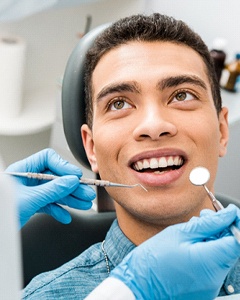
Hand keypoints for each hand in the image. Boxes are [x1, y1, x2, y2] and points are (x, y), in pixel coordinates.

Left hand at [6, 148, 95, 227]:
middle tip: (86, 193)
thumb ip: (52, 190)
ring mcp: (30, 192)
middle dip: (72, 187)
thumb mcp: (30, 199)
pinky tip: (65, 216)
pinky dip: (58, 210)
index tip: (76, 176)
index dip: (63, 166)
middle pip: (55, 177)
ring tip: (83, 204)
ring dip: (70, 199)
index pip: (48, 159)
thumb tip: (71, 181)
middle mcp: (28, 179)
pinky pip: (48, 204)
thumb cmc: (2, 212)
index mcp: (24, 170)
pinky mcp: (31, 204)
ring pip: (54, 192)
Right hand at [110, 205, 239, 299]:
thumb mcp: (179, 233)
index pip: (237, 241)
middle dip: (221, 228)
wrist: (138, 286)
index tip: (228, 213)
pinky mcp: (204, 289)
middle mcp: (214, 279)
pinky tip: (191, 243)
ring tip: (193, 229)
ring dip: (212, 239)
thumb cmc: (153, 260)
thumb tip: (228, 214)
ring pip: (220, 255)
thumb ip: (208, 224)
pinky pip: (212, 266)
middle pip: (229, 248)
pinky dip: (206, 251)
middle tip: (205, 216)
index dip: (235, 224)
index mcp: (209, 262)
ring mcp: (210, 286)